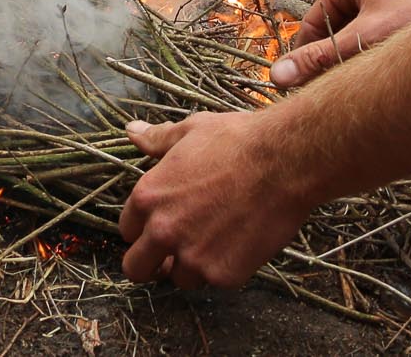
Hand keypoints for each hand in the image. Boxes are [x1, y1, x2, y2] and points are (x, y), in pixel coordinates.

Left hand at [120, 110, 317, 288]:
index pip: (126, 230)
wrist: (284, 162)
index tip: (158, 224)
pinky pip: (215, 281)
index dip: (142, 228)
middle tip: (171, 253)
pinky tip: (239, 243)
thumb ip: (157, 139)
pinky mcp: (223, 274)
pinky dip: (224, 267)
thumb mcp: (191, 131)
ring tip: (215, 240)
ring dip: (192, 265)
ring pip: (179, 278)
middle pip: (137, 269)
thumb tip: (132, 130)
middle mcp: (163, 231)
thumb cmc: (237, 141)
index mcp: (148, 197)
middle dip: (151, 263)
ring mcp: (193, 257)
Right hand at [268, 0, 410, 88]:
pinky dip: (384, 59)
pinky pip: (385, 39)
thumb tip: (275, 77)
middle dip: (337, 63)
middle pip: (338, 32)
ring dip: (362, 62)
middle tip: (342, 95)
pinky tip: (397, 78)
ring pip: (362, 38)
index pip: (312, 22)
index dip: (306, 57)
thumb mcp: (364, 42)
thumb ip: (320, 60)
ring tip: (374, 85)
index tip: (306, 91)